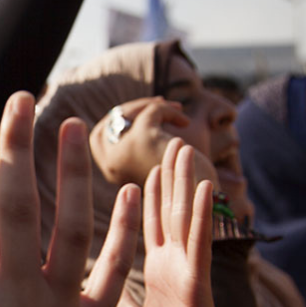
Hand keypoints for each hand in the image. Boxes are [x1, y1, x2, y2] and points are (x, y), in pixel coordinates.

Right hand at [91, 97, 218, 190]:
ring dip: (152, 105)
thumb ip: (141, 143)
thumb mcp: (157, 163)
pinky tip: (184, 122)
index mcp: (112, 172)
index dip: (116, 120)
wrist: (207, 202)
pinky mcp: (143, 140)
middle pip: (109, 121)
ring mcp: (125, 151)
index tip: (141, 115)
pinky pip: (152, 112)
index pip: (98, 136)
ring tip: (175, 109)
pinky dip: (169, 111)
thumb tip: (138, 109)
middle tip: (158, 104)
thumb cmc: (186, 184)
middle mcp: (112, 163)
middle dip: (132, 108)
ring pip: (129, 112)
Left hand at [115, 138, 237, 306]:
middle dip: (171, 176)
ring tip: (185, 148)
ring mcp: (186, 270)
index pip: (152, 222)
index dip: (151, 193)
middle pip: (171, 210)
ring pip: (186, 217)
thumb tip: (90, 286)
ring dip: (187, 182)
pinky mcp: (197, 285)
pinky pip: (199, 243)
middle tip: (171, 141)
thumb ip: (118, 299)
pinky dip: (202, 214)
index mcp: (158, 270)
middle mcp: (173, 264)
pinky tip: (205, 185)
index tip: (148, 164)